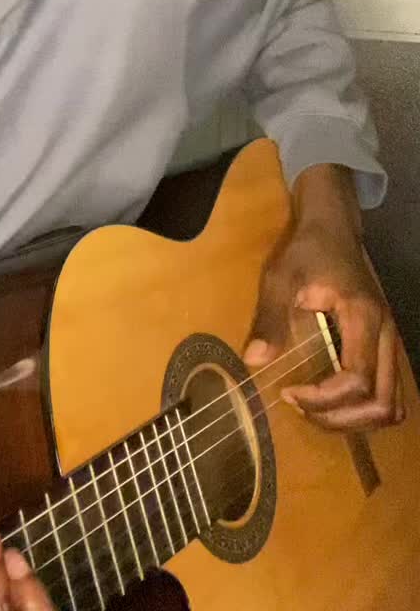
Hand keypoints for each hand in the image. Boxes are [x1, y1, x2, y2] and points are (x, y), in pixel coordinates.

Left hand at [243, 163, 403, 429]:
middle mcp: (386, 334)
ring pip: (391, 403)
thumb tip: (255, 360)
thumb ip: (270, 317)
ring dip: (355, 418)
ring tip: (315, 408)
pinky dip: (363, 407)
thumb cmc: (306, 250)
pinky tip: (329, 398)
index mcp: (364, 318)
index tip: (288, 392)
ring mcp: (389, 340)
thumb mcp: (280, 277)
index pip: (357, 381)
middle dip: (341, 419)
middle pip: (383, 403)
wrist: (333, 226)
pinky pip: (386, 391)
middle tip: (300, 408)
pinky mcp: (383, 344)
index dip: (324, 399)